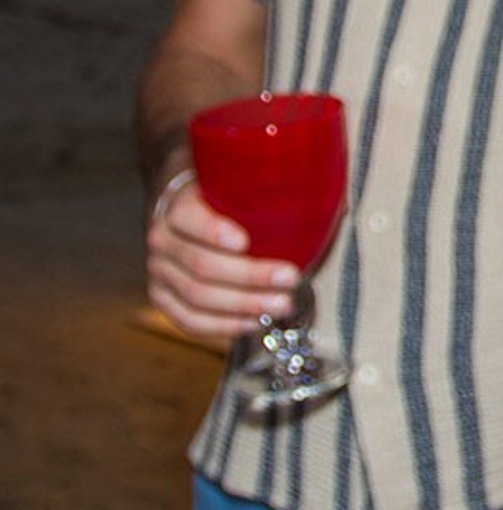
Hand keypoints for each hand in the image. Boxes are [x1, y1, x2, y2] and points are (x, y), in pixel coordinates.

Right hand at [145, 170, 297, 342]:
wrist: (190, 211)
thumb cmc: (228, 198)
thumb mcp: (242, 183)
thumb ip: (275, 188)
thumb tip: (336, 197)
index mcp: (178, 205)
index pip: (189, 219)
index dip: (213, 231)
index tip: (246, 240)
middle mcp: (163, 240)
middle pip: (201, 266)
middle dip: (250, 277)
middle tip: (290, 279)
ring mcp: (159, 272)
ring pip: (197, 298)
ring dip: (244, 306)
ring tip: (282, 304)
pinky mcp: (164, 299)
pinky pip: (189, 321)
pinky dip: (223, 326)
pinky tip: (253, 323)